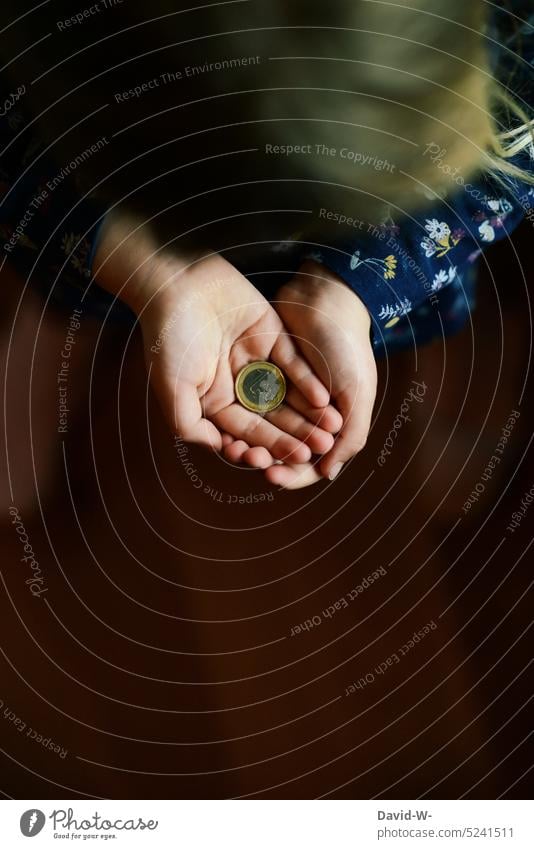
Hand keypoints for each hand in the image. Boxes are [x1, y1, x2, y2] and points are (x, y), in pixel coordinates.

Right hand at [94, 214, 338, 459]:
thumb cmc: (168, 337)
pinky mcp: (273, 336)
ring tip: (329, 432)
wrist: (176, 282)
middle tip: (319, 450)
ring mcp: (257, 360)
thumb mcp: (171, 389)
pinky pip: (294, 364)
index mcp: (215, 401)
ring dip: (308, 414)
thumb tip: (220, 450)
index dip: (267, 448)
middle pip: (272, 418)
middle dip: (295, 435)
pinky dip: (307, 381)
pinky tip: (322, 399)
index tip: (288, 463)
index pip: (246, 432)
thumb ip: (191, 425)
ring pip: (287, 394)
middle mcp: (238, 384)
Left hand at [235, 259, 376, 487]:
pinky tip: (224, 425)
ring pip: (260, 426)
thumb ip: (350, 434)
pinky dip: (239, 415)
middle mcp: (305, 411)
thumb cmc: (347, 347)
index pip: (309, 460)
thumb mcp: (357, 392)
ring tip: (233, 447)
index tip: (274, 476)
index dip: (291, 472)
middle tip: (248, 459)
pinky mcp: (263, 374)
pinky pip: (248, 402)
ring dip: (247, 440)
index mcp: (332, 421)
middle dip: (263, 456)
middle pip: (280, 446)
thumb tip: (328, 473)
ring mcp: (282, 392)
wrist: (326, 299)